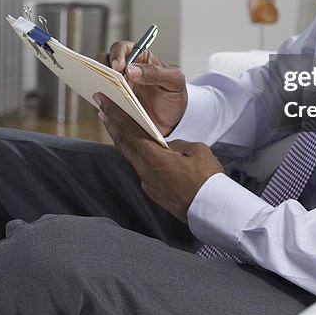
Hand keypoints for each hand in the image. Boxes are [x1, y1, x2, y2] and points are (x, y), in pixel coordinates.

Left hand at [94, 92, 223, 221]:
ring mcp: (148, 184)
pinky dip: (138, 156)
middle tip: (103, 109)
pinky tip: (141, 149)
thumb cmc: (207, 180)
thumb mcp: (196, 150)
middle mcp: (146, 172)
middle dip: (113, 125)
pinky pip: (142, 169)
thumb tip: (168, 146)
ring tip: (117, 126)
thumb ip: (177, 144)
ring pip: (132, 157)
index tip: (104, 104)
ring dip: (124, 140)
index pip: (130, 132)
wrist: (212, 211)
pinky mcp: (154, 192)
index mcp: (155, 159)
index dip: (116, 116)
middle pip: (124, 145)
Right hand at [98, 42, 187, 135]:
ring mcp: (118, 87)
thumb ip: (156, 72)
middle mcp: (125, 71)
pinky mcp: (114, 103)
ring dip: (98, 84)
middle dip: (102, 67)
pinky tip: (104, 106)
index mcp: (140, 58)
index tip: (118, 66)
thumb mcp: (175, 81)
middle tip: (107, 79)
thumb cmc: (174, 95)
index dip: (117, 54)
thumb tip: (131, 69)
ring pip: (100, 80)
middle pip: (104, 61)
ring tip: (103, 92)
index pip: (122, 48)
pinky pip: (102, 100)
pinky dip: (100, 101)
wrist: (174, 121)